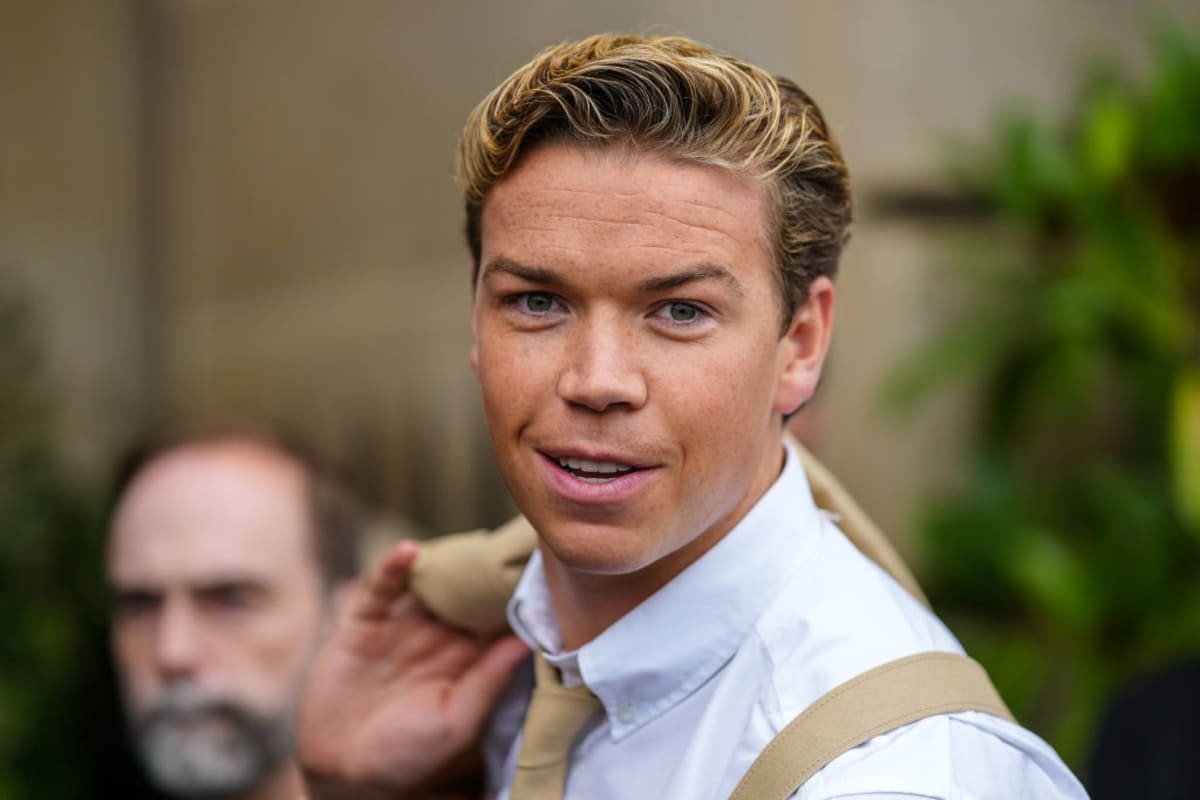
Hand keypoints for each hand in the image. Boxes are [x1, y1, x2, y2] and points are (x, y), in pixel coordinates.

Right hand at [298, 540, 529, 797]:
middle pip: (464, 594)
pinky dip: (392, 568)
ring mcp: (398, 628)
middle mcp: (434, 639)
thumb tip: (526, 643)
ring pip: (427, 584)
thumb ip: (487, 681)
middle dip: (482, 570)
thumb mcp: (455, 721)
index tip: (536, 570)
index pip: (494, 621)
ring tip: (463, 542)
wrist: (341, 770)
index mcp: (463, 662)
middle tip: (506, 541)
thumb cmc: (407, 756)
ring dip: (443, 564)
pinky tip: (409, 551)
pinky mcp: (362, 624)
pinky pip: (381, 588)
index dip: (512, 598)